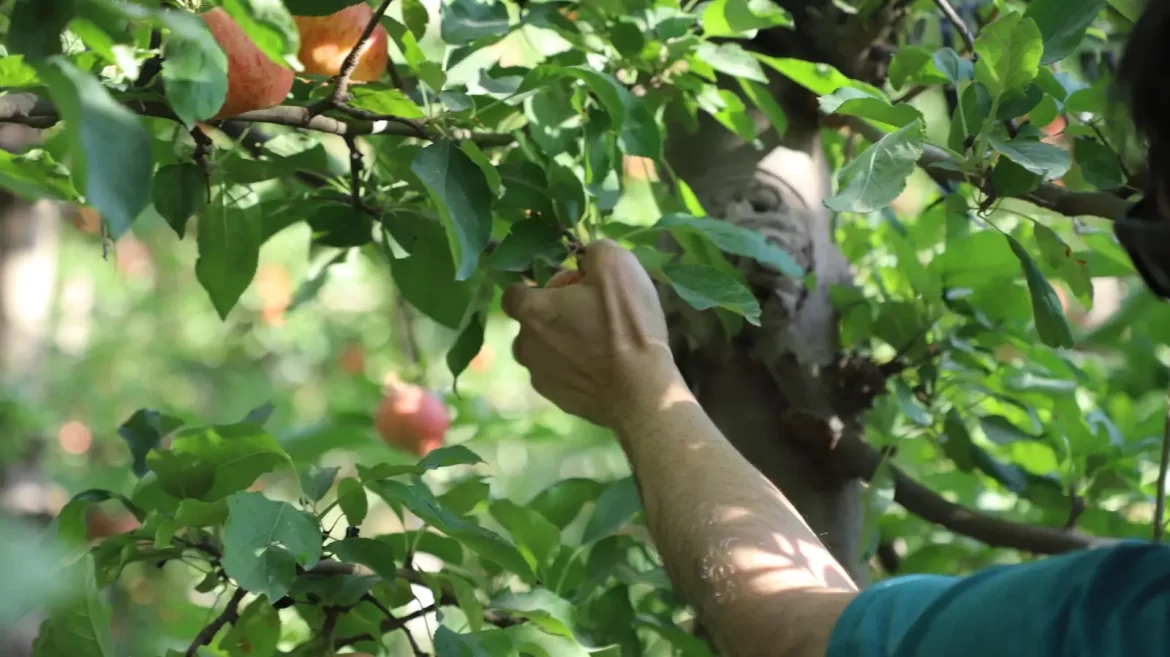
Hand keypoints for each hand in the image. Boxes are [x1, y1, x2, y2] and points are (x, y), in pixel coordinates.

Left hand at [501, 239, 677, 427]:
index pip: (513, 292)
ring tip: (600, 344)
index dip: (541, 285)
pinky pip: (559, 375)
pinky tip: (603, 367)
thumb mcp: (617, 266)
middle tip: (594, 313)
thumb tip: (585, 254)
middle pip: (532, 322)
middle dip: (556, 315)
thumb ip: (593, 251)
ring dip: (563, 343)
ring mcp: (540, 376)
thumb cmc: (626, 324)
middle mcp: (525, 345)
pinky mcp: (558, 399)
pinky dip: (575, 369)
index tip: (569, 288)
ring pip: (543, 350)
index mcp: (532, 311)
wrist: (642, 391)